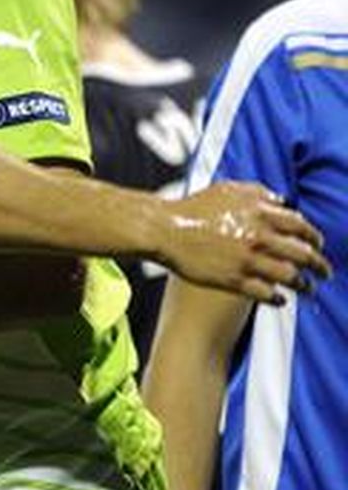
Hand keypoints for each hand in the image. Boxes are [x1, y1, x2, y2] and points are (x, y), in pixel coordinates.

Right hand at [161, 182, 329, 302]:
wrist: (164, 230)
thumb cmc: (193, 208)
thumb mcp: (227, 189)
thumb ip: (258, 192)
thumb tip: (281, 200)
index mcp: (260, 214)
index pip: (301, 227)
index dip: (314, 237)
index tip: (317, 245)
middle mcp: (258, 238)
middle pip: (302, 255)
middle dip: (320, 265)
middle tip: (325, 272)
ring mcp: (247, 261)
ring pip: (290, 277)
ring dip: (305, 285)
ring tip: (309, 289)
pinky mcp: (233, 280)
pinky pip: (266, 294)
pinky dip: (278, 299)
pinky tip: (281, 300)